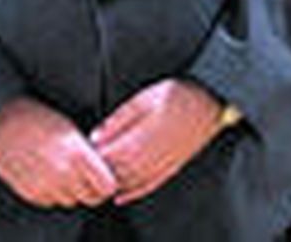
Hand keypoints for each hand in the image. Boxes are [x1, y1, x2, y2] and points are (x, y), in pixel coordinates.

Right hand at [0, 96, 117, 207]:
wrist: (1, 120)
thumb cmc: (37, 118)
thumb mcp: (71, 129)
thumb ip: (89, 155)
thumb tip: (104, 171)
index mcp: (78, 155)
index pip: (107, 187)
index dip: (107, 181)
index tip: (103, 175)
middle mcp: (63, 174)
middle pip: (90, 198)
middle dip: (90, 187)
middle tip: (82, 173)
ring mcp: (45, 186)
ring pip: (70, 201)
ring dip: (70, 190)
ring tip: (61, 170)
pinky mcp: (30, 193)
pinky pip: (50, 201)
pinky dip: (51, 192)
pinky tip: (45, 173)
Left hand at [89, 78, 224, 203]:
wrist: (210, 101)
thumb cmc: (176, 94)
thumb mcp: (144, 98)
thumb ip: (119, 119)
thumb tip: (95, 137)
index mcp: (142, 138)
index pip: (109, 157)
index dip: (92, 158)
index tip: (80, 153)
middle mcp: (152, 157)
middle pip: (117, 173)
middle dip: (99, 172)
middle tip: (83, 167)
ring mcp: (164, 166)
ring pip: (131, 184)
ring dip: (113, 184)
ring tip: (98, 177)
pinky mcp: (172, 169)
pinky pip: (149, 187)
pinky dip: (132, 193)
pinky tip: (120, 196)